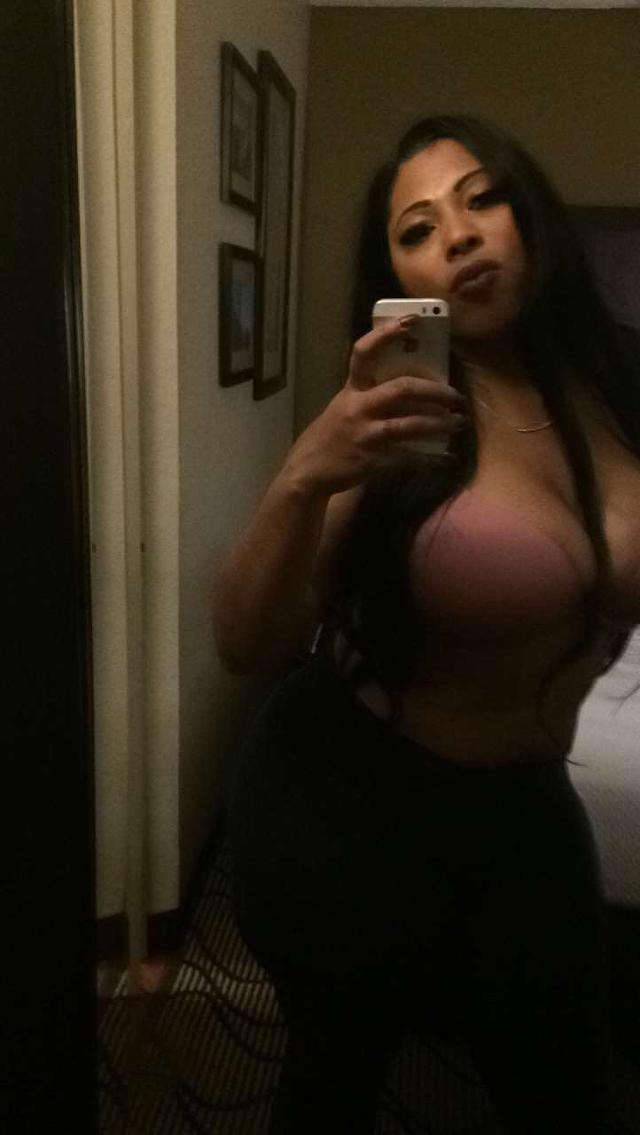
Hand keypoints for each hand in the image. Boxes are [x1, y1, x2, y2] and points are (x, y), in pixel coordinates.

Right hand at [283, 316, 467, 495]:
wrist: (308, 471)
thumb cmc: (331, 435)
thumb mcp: (343, 407)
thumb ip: (370, 395)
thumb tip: (414, 387)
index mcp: (351, 390)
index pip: (364, 352)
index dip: (386, 334)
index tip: (412, 320)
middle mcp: (357, 408)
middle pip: (401, 390)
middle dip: (434, 391)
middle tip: (455, 396)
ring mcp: (365, 434)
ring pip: (410, 425)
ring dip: (439, 424)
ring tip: (458, 424)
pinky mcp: (372, 460)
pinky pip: (409, 457)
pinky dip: (431, 458)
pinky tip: (447, 458)